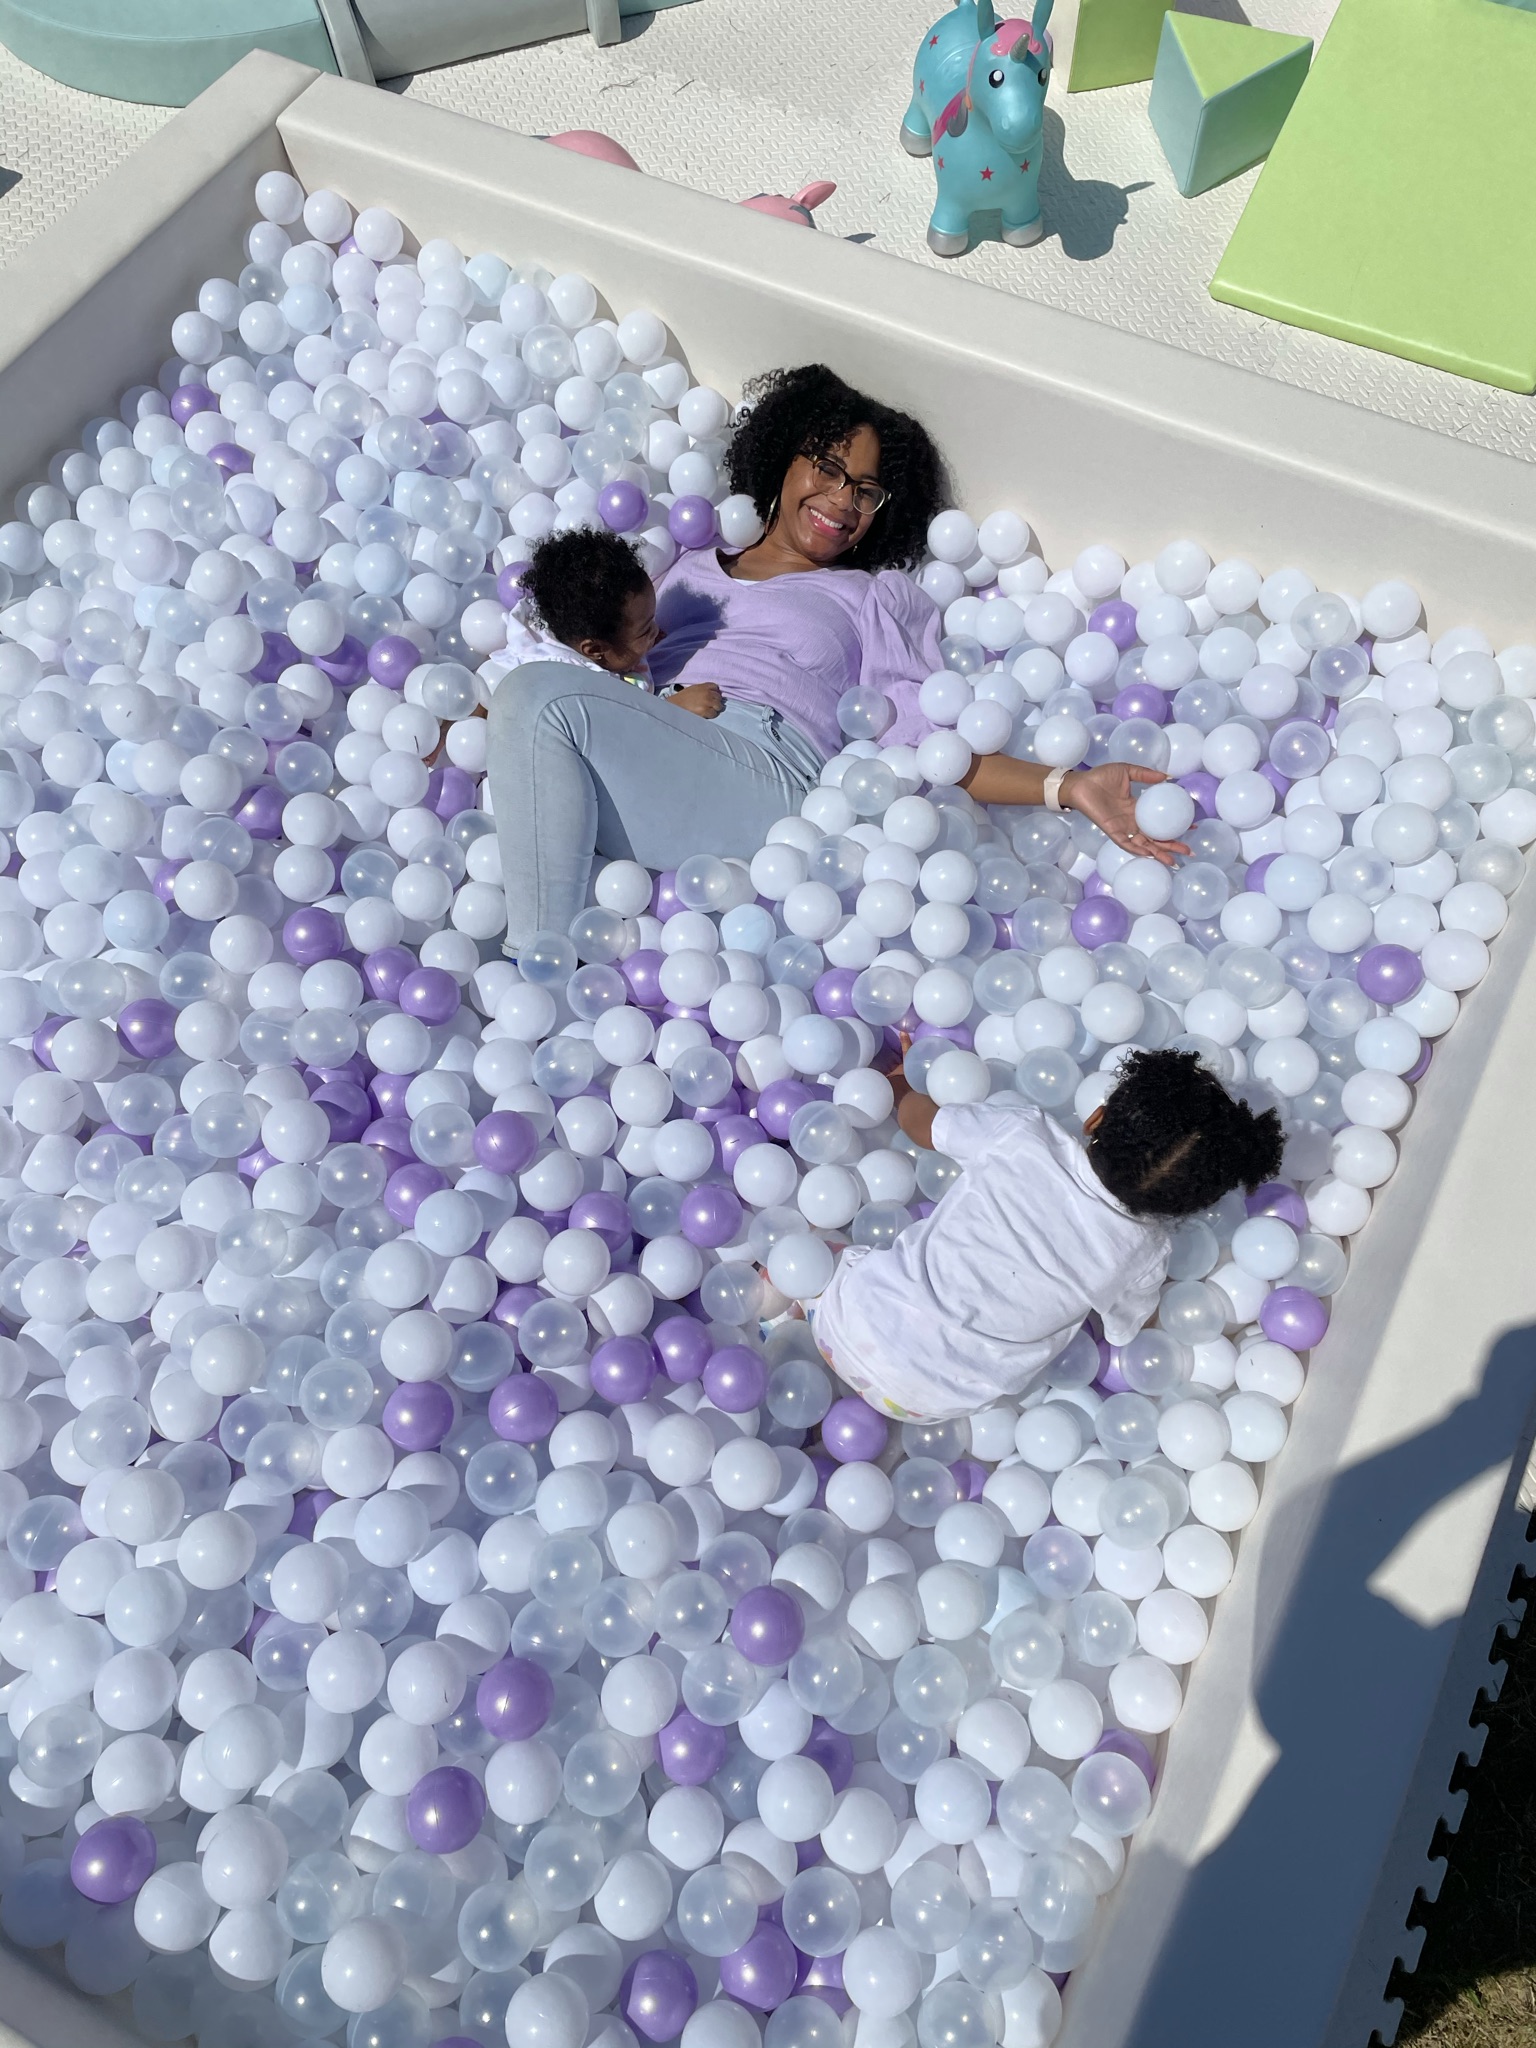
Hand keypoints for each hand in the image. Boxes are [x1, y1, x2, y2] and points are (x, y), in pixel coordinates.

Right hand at [670, 683, 723, 718]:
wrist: (675, 705)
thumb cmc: (683, 698)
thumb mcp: (693, 689)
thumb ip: (703, 689)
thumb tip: (712, 693)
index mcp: (703, 686)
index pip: (716, 687)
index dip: (715, 692)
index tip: (713, 697)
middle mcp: (707, 693)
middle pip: (719, 697)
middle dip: (716, 701)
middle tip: (711, 705)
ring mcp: (707, 702)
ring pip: (718, 706)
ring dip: (715, 708)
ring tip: (709, 710)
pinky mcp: (705, 710)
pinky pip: (714, 713)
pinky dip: (711, 715)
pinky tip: (706, 714)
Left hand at [1063, 763, 1188, 866]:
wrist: (1081, 783)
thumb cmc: (1100, 777)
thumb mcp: (1128, 772)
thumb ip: (1146, 775)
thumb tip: (1167, 777)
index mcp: (1136, 809)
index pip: (1159, 821)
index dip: (1175, 825)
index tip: (1193, 826)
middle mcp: (1132, 822)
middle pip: (1155, 838)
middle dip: (1172, 846)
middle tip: (1189, 852)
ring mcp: (1123, 828)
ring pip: (1144, 845)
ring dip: (1158, 853)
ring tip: (1174, 861)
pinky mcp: (1112, 831)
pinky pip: (1126, 844)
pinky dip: (1137, 850)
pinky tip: (1150, 855)